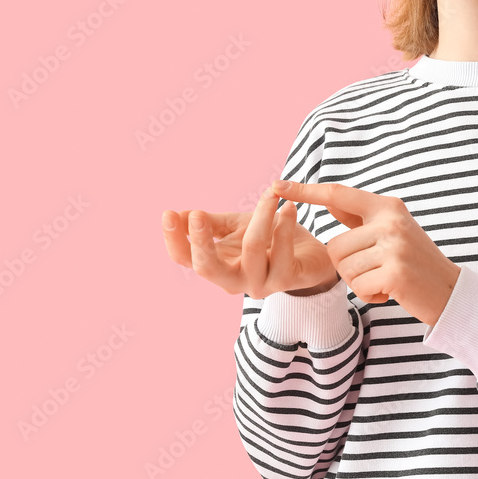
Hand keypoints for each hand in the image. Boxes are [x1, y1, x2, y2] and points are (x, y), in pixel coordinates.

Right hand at [161, 185, 338, 298]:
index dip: (174, 239)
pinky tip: (290, 207)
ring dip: (261, 216)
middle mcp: (234, 281)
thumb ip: (211, 223)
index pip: (185, 259)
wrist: (310, 254)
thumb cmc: (270, 238)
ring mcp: (260, 284)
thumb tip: (177, 214)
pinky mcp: (286, 281)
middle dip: (200, 241)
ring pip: (251, 249)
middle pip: (207, 268)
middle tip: (197, 215)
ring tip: (271, 194)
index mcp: (218, 266)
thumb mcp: (237, 226)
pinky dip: (285, 224)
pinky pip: (282, 250)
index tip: (167, 214)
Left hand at [272, 180, 460, 326]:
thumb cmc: (416, 262)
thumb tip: (330, 200)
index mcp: (387, 207)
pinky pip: (358, 286)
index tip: (279, 184)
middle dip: (348, 266)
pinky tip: (391, 291)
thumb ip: (361, 217)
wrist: (450, 291)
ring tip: (385, 279)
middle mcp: (390, 222)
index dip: (307, 190)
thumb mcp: (392, 230)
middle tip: (377, 270)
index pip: (339, 194)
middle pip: (335, 246)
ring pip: (344, 268)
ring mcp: (394, 246)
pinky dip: (370, 294)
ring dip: (360, 281)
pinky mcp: (395, 273)